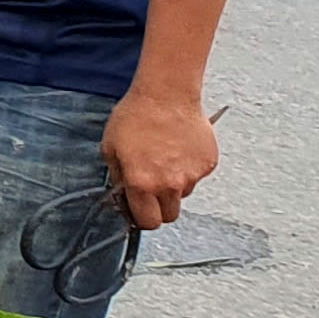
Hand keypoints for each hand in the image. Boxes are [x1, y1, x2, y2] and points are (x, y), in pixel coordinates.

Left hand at [101, 95, 218, 227]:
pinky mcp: (208, 164)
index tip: (139, 212)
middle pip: (169, 216)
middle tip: (151, 190)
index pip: (147, 222)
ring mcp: (192, 175)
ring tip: (164, 160)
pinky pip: (196, 176)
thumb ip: (118, 177)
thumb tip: (123, 195)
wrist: (166, 96)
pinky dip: (188, 169)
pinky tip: (177, 149)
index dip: (142, 219)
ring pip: (183, 195)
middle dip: (158, 208)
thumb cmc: (135, 117)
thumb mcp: (110, 148)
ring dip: (174, 186)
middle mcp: (170, 184)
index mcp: (142, 183)